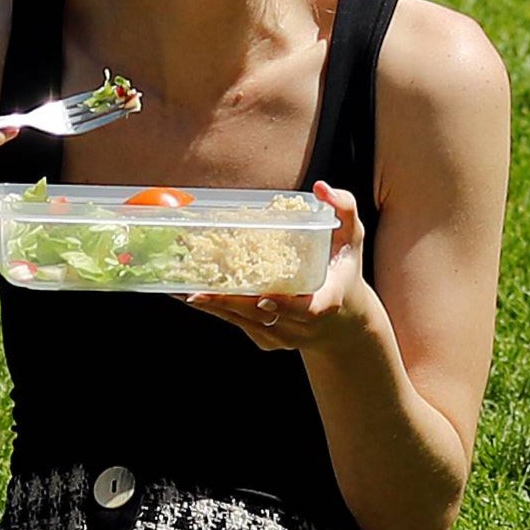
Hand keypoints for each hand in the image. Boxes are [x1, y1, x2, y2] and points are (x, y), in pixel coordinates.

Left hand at [190, 182, 376, 360]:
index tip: (263, 295)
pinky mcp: (265, 340)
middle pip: (261, 315)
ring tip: (179, 288)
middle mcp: (301, 327)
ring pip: (243, 321)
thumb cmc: (344, 272)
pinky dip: (215, 308)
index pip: (304, 309)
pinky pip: (237, 323)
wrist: (342, 321)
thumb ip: (343, 209)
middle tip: (198, 289)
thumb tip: (322, 188)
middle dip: (228, 302)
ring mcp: (281, 337)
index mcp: (325, 303)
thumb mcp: (350, 239)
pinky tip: (191, 292)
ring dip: (212, 305)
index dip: (283, 304)